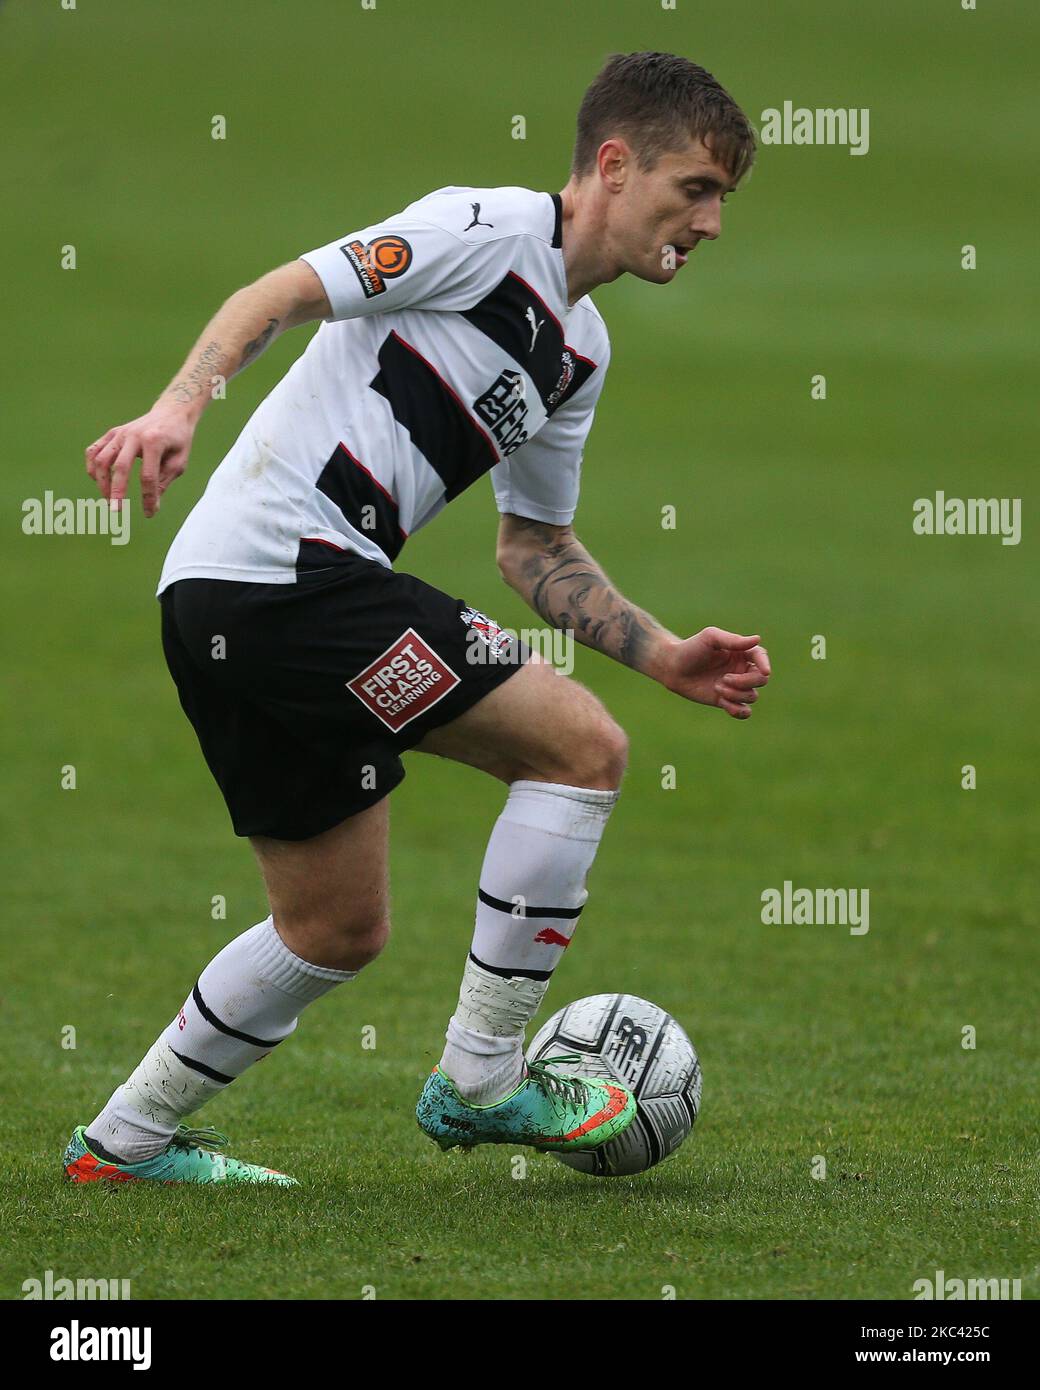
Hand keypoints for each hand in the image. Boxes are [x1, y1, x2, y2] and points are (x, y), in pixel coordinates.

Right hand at [85, 403, 195, 517]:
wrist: (171, 413)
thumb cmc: (177, 440)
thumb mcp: (179, 462)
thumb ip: (164, 481)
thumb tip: (151, 503)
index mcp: (154, 441)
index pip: (148, 476)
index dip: (148, 497)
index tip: (150, 513)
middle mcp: (134, 436)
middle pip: (120, 467)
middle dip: (117, 492)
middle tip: (116, 511)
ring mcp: (120, 433)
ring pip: (101, 459)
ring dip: (101, 482)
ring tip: (108, 498)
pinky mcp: (112, 433)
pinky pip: (94, 450)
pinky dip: (92, 467)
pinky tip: (98, 480)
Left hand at [651, 627, 771, 719]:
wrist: (672, 668)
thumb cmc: (690, 649)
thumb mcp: (710, 638)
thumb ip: (733, 640)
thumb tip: (757, 639)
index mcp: (740, 652)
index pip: (761, 657)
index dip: (765, 664)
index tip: (765, 671)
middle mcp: (741, 669)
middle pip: (760, 680)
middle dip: (745, 682)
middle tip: (724, 679)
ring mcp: (735, 686)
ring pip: (752, 696)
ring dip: (736, 695)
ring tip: (717, 688)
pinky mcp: (726, 701)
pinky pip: (744, 711)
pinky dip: (738, 710)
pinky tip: (724, 704)